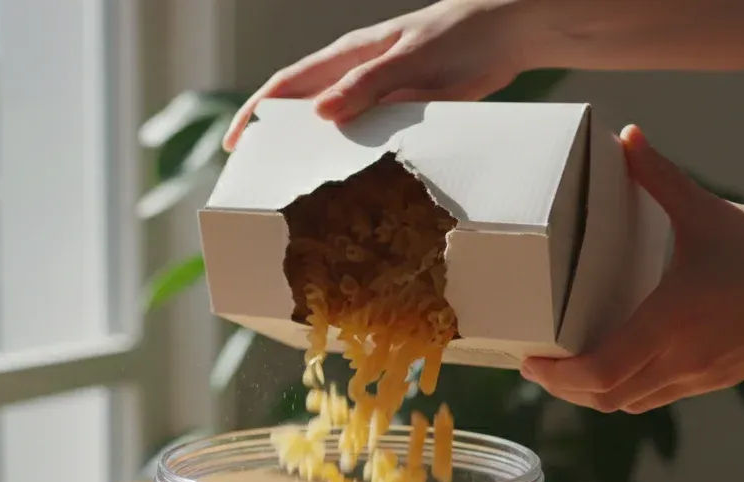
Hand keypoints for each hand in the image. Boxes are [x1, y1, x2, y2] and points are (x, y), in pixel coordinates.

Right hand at [222, 0, 532, 150]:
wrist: (507, 33)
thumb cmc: (459, 37)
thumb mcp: (410, 63)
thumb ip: (365, 87)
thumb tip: (318, 115)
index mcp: (349, 55)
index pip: (287, 84)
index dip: (256, 112)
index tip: (235, 143)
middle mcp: (357, 72)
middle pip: (303, 106)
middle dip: (276, 136)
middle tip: (258, 175)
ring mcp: (379, 89)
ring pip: (334, 123)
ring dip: (314, 150)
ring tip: (297, 186)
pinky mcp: (402, 105)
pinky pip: (366, 133)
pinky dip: (352, 154)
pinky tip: (353, 180)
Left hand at [521, 125, 743, 413]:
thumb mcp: (706, 209)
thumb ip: (659, 174)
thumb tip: (628, 135)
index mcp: (670, 324)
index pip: (597, 372)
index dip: (557, 376)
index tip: (530, 361)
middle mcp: (682, 360)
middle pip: (605, 399)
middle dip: (565, 388)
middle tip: (539, 365)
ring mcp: (702, 376)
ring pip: (631, 404)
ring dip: (595, 394)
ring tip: (570, 369)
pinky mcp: (719, 379)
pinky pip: (658, 398)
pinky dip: (628, 389)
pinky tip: (619, 363)